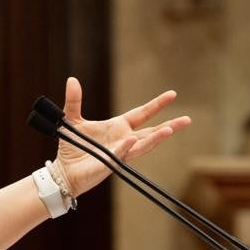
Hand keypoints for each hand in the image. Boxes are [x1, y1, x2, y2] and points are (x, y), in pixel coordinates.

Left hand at [56, 77, 190, 196]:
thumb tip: (72, 80)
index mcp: (118, 128)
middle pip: (150, 133)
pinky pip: (120, 155)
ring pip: (142, 146)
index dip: (156, 105)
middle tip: (186, 120)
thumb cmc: (72, 147)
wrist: (63, 170)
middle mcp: (123, 140)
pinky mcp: (109, 164)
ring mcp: (119, 153)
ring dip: (155, 138)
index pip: (142, 114)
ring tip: (169, 130)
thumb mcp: (72, 119)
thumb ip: (74, 100)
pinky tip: (131, 139)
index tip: (172, 95)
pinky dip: (126, 147)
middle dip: (169, 127)